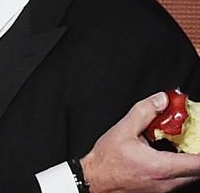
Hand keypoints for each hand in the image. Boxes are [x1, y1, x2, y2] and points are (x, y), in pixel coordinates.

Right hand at [81, 92, 199, 192]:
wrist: (94, 180)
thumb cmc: (106, 160)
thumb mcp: (123, 130)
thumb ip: (144, 112)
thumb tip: (162, 100)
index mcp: (161, 167)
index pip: (199, 163)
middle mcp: (167, 183)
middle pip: (198, 171)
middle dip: (198, 154)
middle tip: (192, 136)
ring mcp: (165, 190)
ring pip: (189, 176)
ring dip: (190, 161)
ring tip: (180, 144)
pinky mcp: (160, 192)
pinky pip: (178, 180)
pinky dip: (180, 167)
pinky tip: (168, 155)